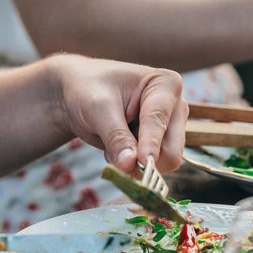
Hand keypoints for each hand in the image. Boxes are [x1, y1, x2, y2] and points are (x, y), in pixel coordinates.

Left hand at [48, 56, 187, 173]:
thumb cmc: (88, 89)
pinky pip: (151, 168)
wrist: (77, 94)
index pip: (161, 121)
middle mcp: (174, 108)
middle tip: (115, 155)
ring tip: (112, 143)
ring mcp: (168, 129)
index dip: (151, 143)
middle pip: (172, 150)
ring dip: (134, 163)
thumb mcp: (98, 108)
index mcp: (166, 85)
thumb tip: (130, 164)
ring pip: (163, 163)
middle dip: (143, 159)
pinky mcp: (159, 145)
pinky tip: (117, 148)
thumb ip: (115, 137)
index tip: (143, 161)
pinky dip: (131, 165)